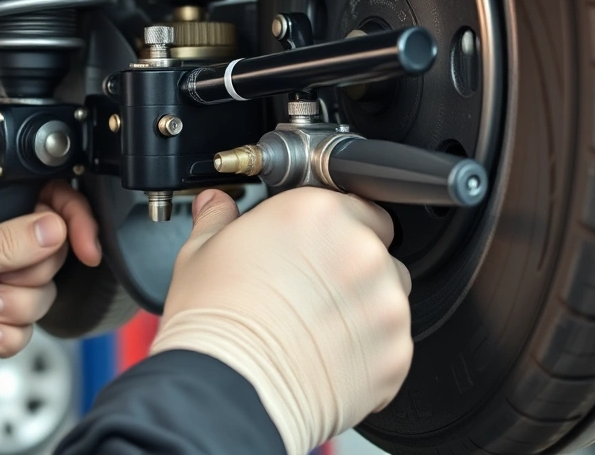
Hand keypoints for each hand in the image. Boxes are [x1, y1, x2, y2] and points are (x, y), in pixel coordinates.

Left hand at [0, 179, 100, 391]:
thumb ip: (6, 242)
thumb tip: (55, 226)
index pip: (41, 197)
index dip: (70, 219)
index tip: (85, 246)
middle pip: (50, 250)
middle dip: (26, 277)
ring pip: (42, 291)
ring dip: (12, 309)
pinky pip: (29, 324)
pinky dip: (5, 335)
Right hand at [152, 188, 411, 454]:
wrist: (226, 391)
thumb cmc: (214, 324)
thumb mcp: (200, 254)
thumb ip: (218, 219)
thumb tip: (215, 204)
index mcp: (318, 213)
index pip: (356, 205)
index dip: (336, 229)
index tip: (318, 248)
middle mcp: (361, 252)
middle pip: (377, 251)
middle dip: (351, 269)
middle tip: (312, 292)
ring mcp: (385, 304)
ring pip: (389, 299)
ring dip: (364, 309)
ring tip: (317, 330)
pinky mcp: (394, 354)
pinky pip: (391, 347)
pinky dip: (368, 354)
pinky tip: (327, 358)